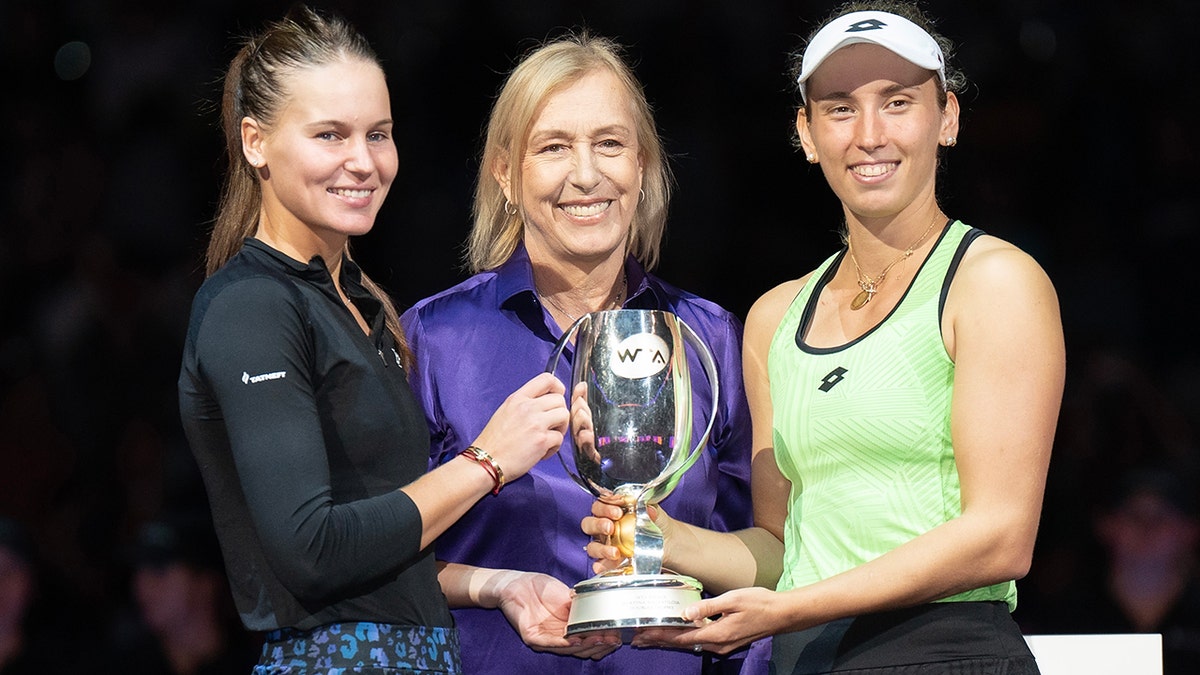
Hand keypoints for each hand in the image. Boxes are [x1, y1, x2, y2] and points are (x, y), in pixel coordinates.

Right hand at [474, 372, 567, 479]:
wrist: (485, 462)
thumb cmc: (493, 442)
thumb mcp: (505, 412)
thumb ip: (524, 404)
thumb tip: (544, 404)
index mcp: (518, 398)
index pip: (547, 379)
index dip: (558, 387)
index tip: (557, 399)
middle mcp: (527, 407)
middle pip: (560, 400)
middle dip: (559, 414)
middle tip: (550, 427)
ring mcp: (535, 423)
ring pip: (564, 416)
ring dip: (560, 429)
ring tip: (547, 439)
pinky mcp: (541, 440)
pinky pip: (560, 438)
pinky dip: (554, 447)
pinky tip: (541, 453)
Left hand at [497, 571, 621, 659]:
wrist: (517, 583)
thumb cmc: (541, 589)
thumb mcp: (569, 597)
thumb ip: (584, 606)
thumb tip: (606, 610)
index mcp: (569, 629)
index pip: (590, 642)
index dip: (604, 641)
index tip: (618, 636)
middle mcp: (559, 638)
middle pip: (583, 650)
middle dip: (599, 645)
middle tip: (612, 639)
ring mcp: (546, 640)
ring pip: (569, 650)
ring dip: (586, 645)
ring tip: (600, 639)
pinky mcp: (533, 638)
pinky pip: (551, 644)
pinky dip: (565, 644)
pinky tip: (576, 640)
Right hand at [582, 500, 667, 575]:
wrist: (669, 546)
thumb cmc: (659, 526)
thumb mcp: (658, 516)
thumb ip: (653, 511)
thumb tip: (649, 510)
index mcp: (614, 511)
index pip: (600, 504)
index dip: (605, 506)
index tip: (617, 510)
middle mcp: (606, 527)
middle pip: (589, 524)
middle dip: (598, 524)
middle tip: (610, 527)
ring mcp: (607, 545)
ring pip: (593, 546)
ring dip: (600, 548)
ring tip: (615, 552)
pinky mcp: (610, 562)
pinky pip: (600, 564)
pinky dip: (601, 566)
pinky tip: (604, 567)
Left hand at [632, 587, 781, 654]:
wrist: (782, 614)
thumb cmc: (759, 603)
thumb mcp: (732, 600)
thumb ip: (707, 607)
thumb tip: (684, 613)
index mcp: (717, 634)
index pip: (681, 638)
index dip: (660, 636)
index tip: (643, 633)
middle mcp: (717, 644)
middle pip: (682, 644)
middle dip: (659, 640)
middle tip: (638, 638)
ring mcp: (723, 645)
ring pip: (690, 644)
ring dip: (671, 639)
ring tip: (652, 636)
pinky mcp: (727, 641)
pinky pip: (700, 641)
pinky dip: (685, 638)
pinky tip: (678, 632)